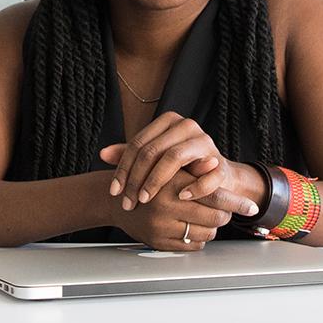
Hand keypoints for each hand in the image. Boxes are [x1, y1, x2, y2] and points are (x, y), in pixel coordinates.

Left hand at [104, 112, 260, 216]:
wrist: (218, 177)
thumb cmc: (182, 167)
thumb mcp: (155, 158)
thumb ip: (131, 154)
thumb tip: (103, 154)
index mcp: (168, 122)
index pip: (138, 143)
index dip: (123, 168)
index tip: (114, 191)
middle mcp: (186, 126)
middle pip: (153, 150)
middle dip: (136, 179)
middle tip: (128, 201)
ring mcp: (205, 141)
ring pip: (174, 157)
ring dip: (156, 181)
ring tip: (145, 200)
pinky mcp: (219, 162)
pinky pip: (203, 174)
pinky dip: (191, 187)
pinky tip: (179, 198)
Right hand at [104, 170, 231, 251]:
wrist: (117, 200)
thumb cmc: (149, 181)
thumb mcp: (170, 170)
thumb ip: (193, 169)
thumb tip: (214, 163)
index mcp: (173, 185)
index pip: (214, 196)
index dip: (237, 202)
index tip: (253, 207)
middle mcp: (166, 207)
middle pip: (215, 218)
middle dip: (224, 214)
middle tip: (225, 210)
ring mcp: (161, 227)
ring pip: (206, 234)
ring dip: (211, 227)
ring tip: (206, 217)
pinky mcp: (158, 242)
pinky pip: (192, 246)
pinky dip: (198, 239)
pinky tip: (191, 227)